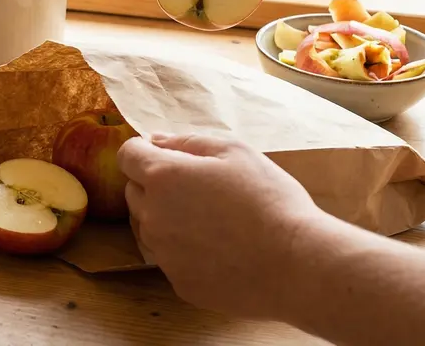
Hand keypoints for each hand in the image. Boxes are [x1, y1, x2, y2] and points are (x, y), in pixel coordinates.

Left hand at [117, 133, 329, 317]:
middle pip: (133, 192)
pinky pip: (168, 259)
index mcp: (162, 177)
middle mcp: (152, 216)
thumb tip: (155, 141)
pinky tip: (217, 249)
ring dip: (164, 218)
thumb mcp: (235, 151)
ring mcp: (163, 254)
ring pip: (147, 228)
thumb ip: (187, 141)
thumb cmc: (269, 200)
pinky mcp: (179, 283)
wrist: (296, 265)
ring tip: (208, 220)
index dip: (143, 151)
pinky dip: (182, 251)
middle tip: (197, 188)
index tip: (166, 155)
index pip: (127, 156)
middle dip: (154, 184)